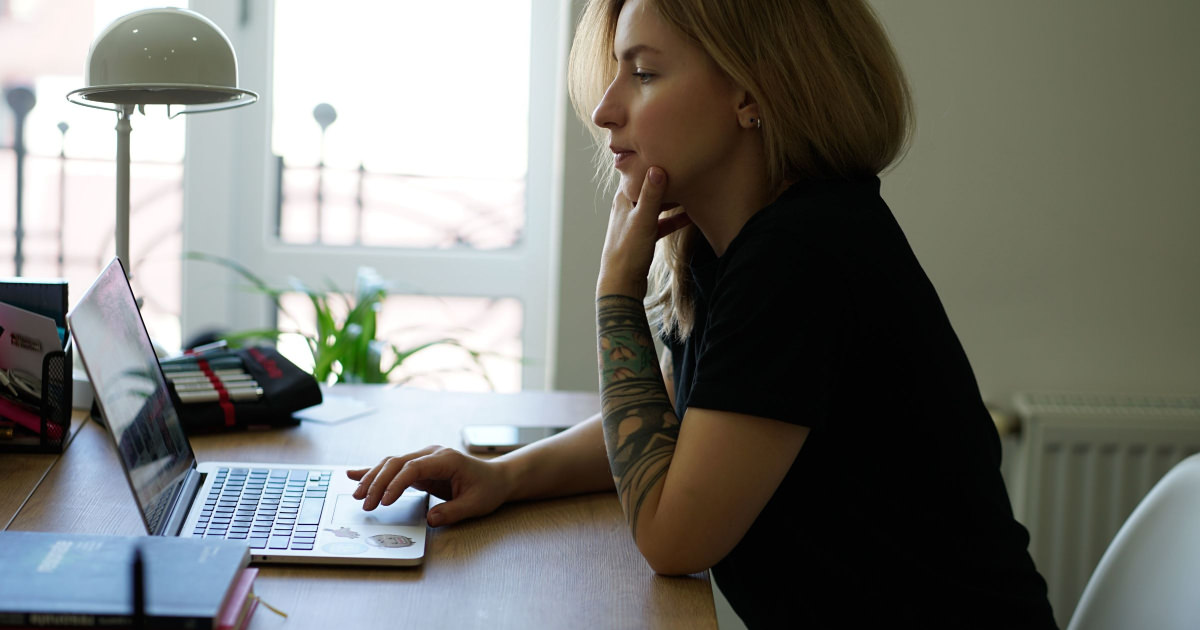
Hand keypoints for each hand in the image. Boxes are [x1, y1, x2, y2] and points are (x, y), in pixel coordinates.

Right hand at [348, 446, 511, 526]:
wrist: (496, 478)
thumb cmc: (487, 489)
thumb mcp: (475, 504)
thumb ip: (452, 512)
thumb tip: (430, 520)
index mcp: (446, 459)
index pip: (413, 467)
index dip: (396, 483)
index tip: (385, 502)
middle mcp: (432, 454)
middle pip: (397, 463)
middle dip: (378, 482)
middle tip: (364, 503)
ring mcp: (424, 459)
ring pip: (391, 464)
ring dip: (373, 478)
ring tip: (357, 495)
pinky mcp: (419, 467)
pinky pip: (394, 469)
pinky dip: (375, 472)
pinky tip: (355, 474)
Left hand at [597, 167, 691, 297]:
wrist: (621, 284)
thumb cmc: (628, 252)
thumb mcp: (643, 221)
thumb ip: (651, 195)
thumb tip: (657, 167)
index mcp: (623, 199)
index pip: (639, 172)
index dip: (654, 162)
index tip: (673, 153)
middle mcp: (628, 208)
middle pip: (650, 187)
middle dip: (668, 179)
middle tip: (688, 169)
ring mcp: (636, 222)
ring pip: (657, 205)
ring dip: (673, 199)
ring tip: (692, 189)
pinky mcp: (644, 237)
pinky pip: (662, 222)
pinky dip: (674, 218)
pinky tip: (690, 216)